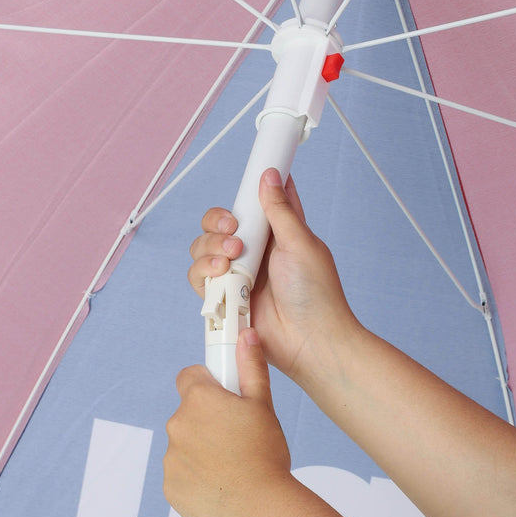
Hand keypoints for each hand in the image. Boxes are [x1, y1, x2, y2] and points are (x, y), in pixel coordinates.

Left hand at [164, 327, 291, 516]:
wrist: (258, 509)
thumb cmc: (264, 457)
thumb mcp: (263, 405)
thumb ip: (250, 367)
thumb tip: (246, 337)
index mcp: (199, 399)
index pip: (190, 377)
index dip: (208, 383)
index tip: (224, 396)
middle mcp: (177, 424)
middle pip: (189, 413)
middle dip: (209, 421)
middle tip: (237, 436)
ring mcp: (170, 457)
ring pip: (185, 445)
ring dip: (202, 450)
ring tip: (233, 464)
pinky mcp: (169, 486)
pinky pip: (181, 474)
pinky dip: (197, 477)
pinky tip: (222, 483)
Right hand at [187, 169, 358, 384]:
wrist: (310, 341)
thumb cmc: (316, 295)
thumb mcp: (300, 243)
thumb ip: (279, 210)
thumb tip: (268, 175)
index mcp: (277, 233)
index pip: (255, 202)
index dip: (246, 191)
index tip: (246, 185)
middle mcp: (254, 252)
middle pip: (218, 224)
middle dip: (217, 223)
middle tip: (233, 232)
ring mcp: (237, 275)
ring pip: (203, 249)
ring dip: (209, 247)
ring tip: (230, 259)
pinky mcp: (224, 299)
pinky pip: (199, 279)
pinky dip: (203, 273)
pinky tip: (220, 275)